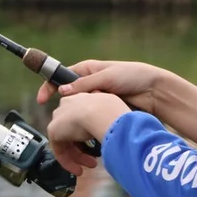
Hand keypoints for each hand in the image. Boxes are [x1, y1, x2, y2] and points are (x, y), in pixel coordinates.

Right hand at [36, 59, 162, 113]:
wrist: (154, 91)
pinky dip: (90, 123)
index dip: (48, 88)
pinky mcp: (104, 109)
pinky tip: (91, 126)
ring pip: (79, 110)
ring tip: (83, 121)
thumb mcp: (107, 76)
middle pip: (69, 97)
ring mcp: (96, 98)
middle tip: (66, 118)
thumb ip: (84, 85)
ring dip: (79, 117)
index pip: (61, 77)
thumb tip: (62, 92)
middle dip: (66, 108)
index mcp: (87, 70)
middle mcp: (89, 84)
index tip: (41, 100)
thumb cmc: (133, 76)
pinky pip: (91, 117)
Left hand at [47, 92, 128, 174]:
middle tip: (95, 159)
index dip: (88, 132)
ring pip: (67, 141)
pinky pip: (60, 150)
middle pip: (72, 131)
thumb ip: (107, 114)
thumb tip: (111, 121)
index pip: (80, 117)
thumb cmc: (111, 110)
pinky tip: (79, 170)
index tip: (98, 140)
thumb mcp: (112, 109)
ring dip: (78, 156)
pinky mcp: (53, 131)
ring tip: (91, 165)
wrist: (100, 112)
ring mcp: (58, 118)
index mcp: (80, 98)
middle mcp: (67, 106)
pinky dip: (68, 162)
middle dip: (84, 147)